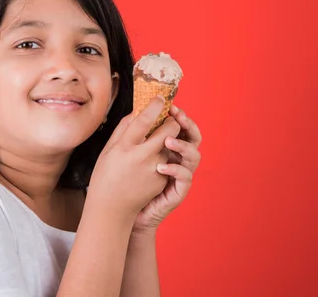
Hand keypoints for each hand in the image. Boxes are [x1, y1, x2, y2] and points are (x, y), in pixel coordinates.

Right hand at [87, 96, 180, 220]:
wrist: (111, 208)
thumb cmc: (105, 176)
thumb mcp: (108, 150)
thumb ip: (123, 129)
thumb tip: (136, 112)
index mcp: (125, 146)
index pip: (144, 119)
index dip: (154, 106)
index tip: (160, 98)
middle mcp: (142, 156)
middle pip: (168, 130)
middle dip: (172, 122)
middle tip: (168, 119)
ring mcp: (154, 169)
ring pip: (169, 145)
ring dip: (166, 142)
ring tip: (153, 146)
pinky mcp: (162, 179)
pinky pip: (168, 161)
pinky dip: (162, 158)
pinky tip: (149, 165)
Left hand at [132, 104, 201, 233]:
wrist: (123, 211)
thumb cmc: (128, 180)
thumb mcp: (131, 153)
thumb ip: (137, 134)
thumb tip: (135, 110)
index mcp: (169, 148)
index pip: (180, 127)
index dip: (178, 115)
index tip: (170, 105)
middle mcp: (179, 159)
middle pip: (194, 138)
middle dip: (188, 125)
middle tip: (176, 117)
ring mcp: (181, 175)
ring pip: (195, 156)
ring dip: (183, 146)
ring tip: (167, 141)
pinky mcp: (179, 191)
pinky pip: (185, 178)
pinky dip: (175, 171)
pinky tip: (161, 167)